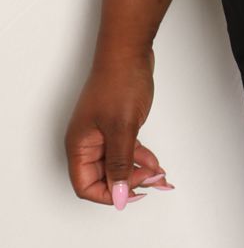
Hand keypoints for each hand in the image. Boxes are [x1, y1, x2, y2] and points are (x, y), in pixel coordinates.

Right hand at [64, 48, 174, 208]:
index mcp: (79, 145)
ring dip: (138, 172)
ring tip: (159, 174)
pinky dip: (140, 158)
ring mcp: (101, 133)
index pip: (86, 186)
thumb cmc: (119, 82)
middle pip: (102, 178)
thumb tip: (120, 196)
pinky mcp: (116, 125)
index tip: (132, 194)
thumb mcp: (122, 128)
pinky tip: (155, 163)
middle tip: (153, 182)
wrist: (129, 51)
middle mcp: (87, 142)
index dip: (109, 195)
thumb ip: (120, 164)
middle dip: (128, 183)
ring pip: (117, 165)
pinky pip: (125, 151)